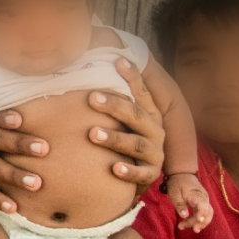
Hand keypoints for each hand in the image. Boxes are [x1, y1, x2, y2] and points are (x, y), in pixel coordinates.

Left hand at [85, 58, 166, 188]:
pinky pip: (140, 174)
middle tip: (91, 97)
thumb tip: (83, 70)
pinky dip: (128, 171)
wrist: (134, 177)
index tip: (117, 61)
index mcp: (149, 114)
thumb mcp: (119, 121)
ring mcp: (154, 154)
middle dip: (114, 106)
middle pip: (136, 115)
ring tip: (92, 134)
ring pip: (136, 144)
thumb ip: (109, 101)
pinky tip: (114, 168)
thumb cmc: (120, 141)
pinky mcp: (150, 175)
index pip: (141, 92)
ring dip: (114, 138)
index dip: (132, 76)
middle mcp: (155, 131)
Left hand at [167, 173, 213, 230]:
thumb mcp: (174, 192)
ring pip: (206, 214)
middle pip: (207, 212)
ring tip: (183, 227)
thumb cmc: (177, 183)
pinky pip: (203, 213)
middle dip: (201, 222)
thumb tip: (184, 215)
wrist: (182, 174)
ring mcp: (204, 201)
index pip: (203, 205)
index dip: (202, 213)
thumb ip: (179, 204)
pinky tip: (188, 224)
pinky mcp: (202, 203)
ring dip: (198, 223)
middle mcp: (203, 198)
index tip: (198, 220)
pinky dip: (197, 220)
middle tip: (191, 229)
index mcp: (196, 194)